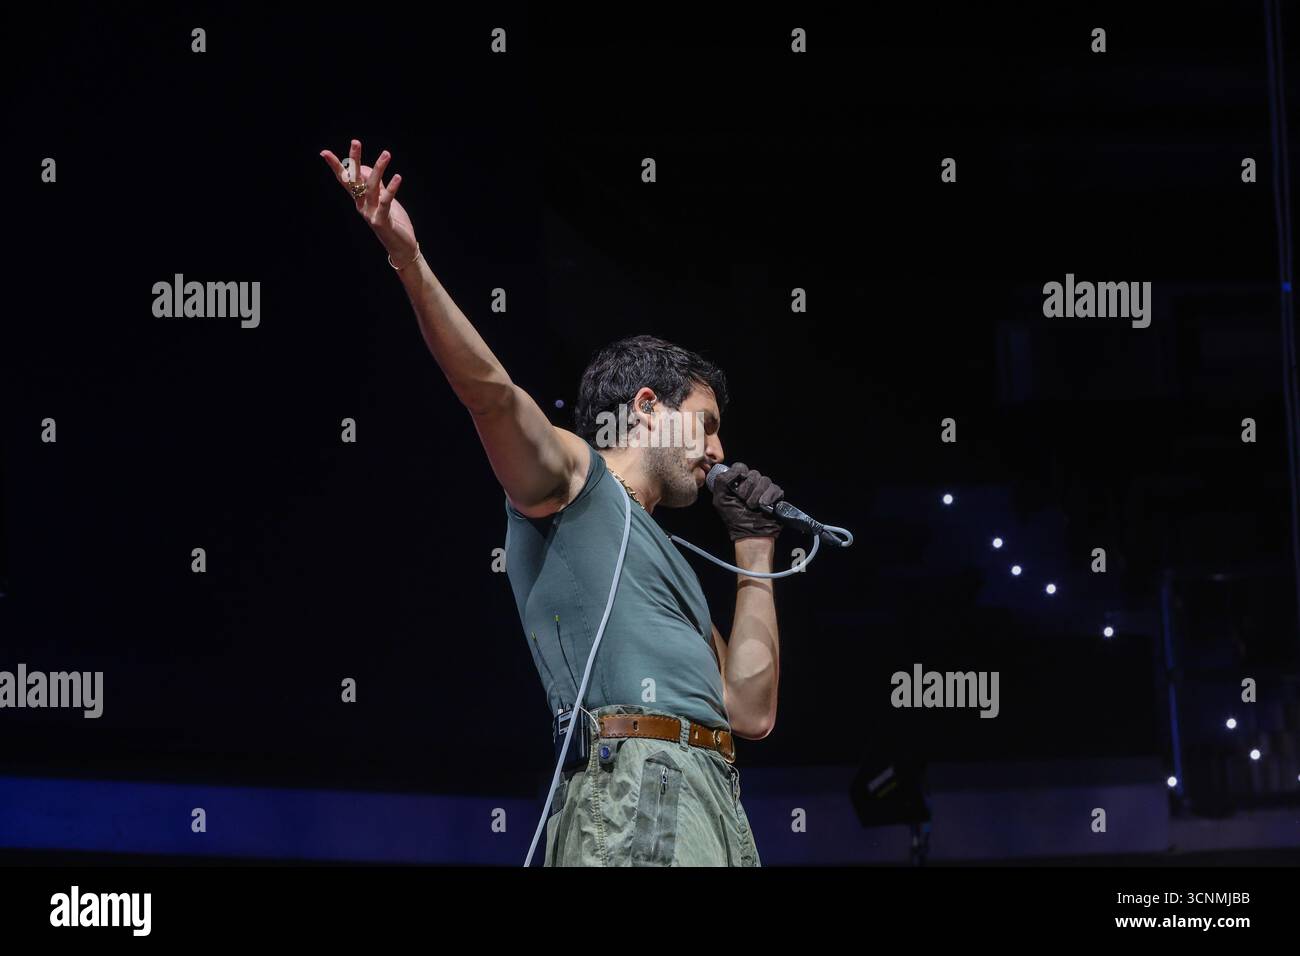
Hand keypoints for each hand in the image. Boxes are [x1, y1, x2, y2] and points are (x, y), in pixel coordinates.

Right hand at [320, 139, 417, 265]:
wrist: (400, 247)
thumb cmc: (392, 221)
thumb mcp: (383, 199)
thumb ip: (376, 184)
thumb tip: (365, 167)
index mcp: (360, 199)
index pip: (346, 180)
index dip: (336, 166)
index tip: (324, 153)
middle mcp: (361, 205)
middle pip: (355, 180)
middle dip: (354, 160)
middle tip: (355, 142)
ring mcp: (370, 213)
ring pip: (372, 187)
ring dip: (379, 169)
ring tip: (386, 153)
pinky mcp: (381, 221)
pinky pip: (386, 201)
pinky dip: (392, 188)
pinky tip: (398, 177)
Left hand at [710, 462, 784, 541]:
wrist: (751, 534)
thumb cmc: (734, 519)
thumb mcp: (720, 500)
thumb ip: (721, 481)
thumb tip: (732, 469)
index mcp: (738, 482)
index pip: (740, 467)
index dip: (738, 476)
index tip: (736, 490)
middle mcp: (751, 483)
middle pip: (753, 473)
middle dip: (747, 489)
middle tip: (744, 502)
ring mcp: (764, 489)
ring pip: (764, 480)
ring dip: (757, 495)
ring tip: (753, 506)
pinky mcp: (776, 495)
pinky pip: (774, 488)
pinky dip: (768, 497)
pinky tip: (764, 506)